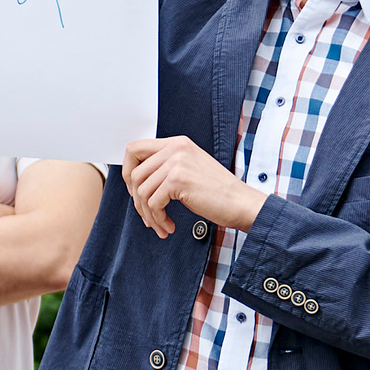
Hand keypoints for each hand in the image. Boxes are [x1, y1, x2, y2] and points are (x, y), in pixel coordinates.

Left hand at [121, 136, 263, 239]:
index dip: (128, 171)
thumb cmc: (217, 192)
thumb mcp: (189, 169)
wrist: (241, 204)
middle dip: (136, 199)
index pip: (134, 149)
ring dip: (148, 214)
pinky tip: (168, 226)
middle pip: (134, 174)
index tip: (135, 190)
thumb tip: (133, 181)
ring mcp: (176, 163)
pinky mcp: (178, 180)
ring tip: (160, 224)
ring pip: (141, 191)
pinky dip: (157, 219)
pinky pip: (153, 203)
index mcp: (177, 143)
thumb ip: (165, 167)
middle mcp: (175, 148)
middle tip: (147, 214)